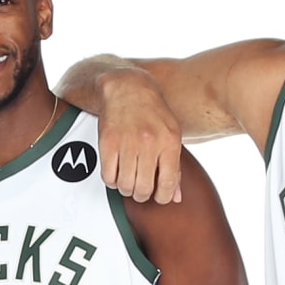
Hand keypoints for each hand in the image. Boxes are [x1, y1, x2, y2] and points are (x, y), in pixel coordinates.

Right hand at [97, 67, 183, 203]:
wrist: (127, 87)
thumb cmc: (152, 112)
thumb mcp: (171, 135)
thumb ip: (175, 167)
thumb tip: (176, 196)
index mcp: (169, 141)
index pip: (168, 183)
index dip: (164, 197)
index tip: (159, 196)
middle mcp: (149, 142)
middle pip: (144, 189)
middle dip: (142, 194)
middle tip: (141, 189)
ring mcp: (127, 142)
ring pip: (125, 186)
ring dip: (126, 188)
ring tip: (129, 179)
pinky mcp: (108, 143)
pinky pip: (108, 177)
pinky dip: (112, 180)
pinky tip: (117, 172)